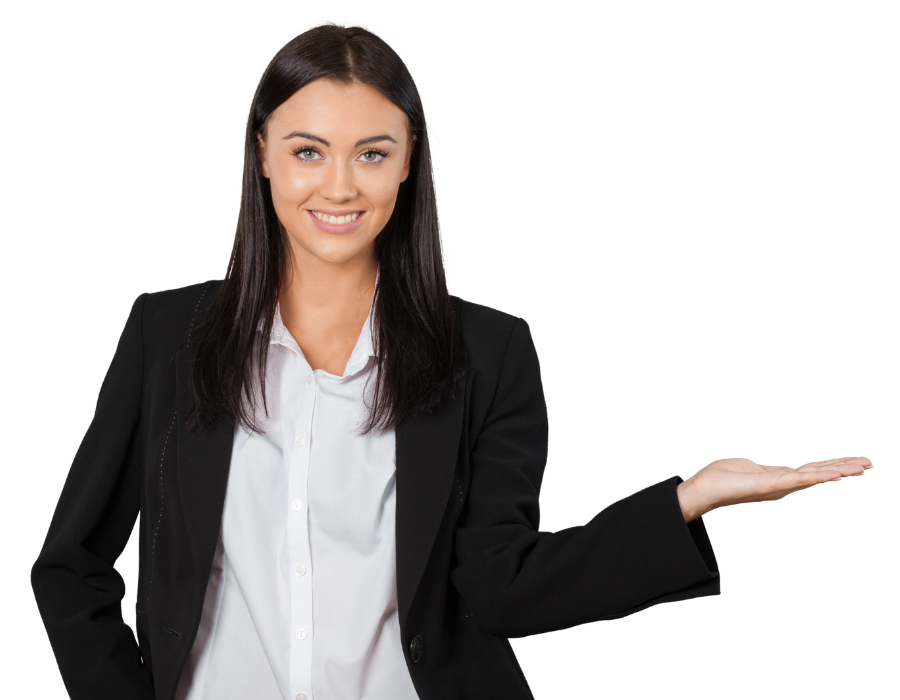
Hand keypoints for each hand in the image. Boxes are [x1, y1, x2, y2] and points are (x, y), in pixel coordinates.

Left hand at [681, 455, 874, 517]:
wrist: (703, 488)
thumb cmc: (721, 478)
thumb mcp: (747, 466)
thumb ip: (761, 467)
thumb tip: (763, 466)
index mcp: (780, 478)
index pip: (812, 470)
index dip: (834, 466)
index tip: (856, 463)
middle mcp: (785, 484)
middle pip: (820, 473)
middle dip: (845, 467)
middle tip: (871, 464)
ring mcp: (781, 486)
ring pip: (816, 476)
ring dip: (840, 470)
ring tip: (863, 466)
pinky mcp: (773, 485)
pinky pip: (800, 479)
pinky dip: (819, 476)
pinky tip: (838, 474)